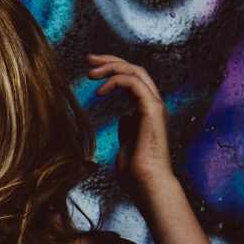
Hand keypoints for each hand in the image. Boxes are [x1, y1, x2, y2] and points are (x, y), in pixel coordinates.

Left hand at [86, 54, 174, 204]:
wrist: (147, 185)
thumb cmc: (136, 173)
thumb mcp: (127, 144)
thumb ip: (127, 129)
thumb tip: (123, 118)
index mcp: (147, 111)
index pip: (132, 80)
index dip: (112, 70)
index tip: (91, 69)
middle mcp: (154, 104)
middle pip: (134, 69)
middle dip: (110, 60)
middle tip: (88, 59)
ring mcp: (156, 105)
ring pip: (135, 71)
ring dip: (111, 67)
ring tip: (90, 74)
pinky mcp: (153, 109)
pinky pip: (134, 83)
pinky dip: (115, 81)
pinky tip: (100, 93)